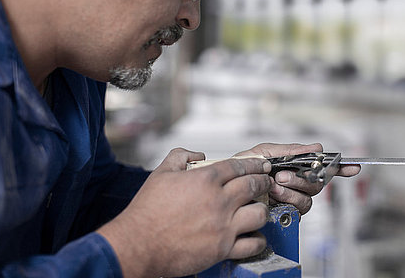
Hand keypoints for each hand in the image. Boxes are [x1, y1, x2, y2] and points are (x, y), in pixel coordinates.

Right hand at [97, 148, 272, 277]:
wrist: (138, 244)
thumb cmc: (147, 211)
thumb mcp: (161, 174)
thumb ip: (180, 157)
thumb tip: (197, 155)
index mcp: (205, 180)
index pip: (239, 166)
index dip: (254, 164)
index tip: (261, 165)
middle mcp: (218, 201)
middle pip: (254, 185)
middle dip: (264, 181)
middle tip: (266, 182)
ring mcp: (223, 226)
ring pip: (259, 213)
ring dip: (262, 209)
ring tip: (259, 209)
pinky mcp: (223, 249)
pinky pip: (252, 243)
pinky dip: (258, 239)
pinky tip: (254, 236)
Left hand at [235, 143, 360, 214]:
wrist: (227, 184)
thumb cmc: (244, 167)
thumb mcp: (265, 152)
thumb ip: (290, 150)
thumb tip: (317, 147)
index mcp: (296, 167)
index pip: (323, 167)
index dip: (341, 168)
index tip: (354, 166)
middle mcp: (299, 184)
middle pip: (319, 182)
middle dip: (302, 178)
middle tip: (282, 175)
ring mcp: (294, 199)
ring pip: (310, 197)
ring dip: (292, 189)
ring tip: (274, 184)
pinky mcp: (288, 214)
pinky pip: (298, 209)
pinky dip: (287, 199)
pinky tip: (274, 195)